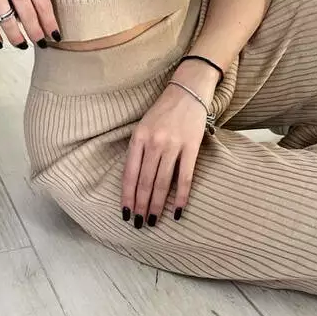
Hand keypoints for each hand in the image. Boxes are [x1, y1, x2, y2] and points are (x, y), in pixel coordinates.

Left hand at [121, 61, 218, 225]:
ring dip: (156, 205)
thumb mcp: (143, 127)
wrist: (187, 92)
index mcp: (138, 137)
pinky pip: (185, 177)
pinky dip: (180, 196)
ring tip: (152, 220)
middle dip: (140, 205)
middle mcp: (154, 142)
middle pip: (145, 181)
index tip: (125, 213)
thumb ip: (137, 150)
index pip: (129, 173)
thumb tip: (132, 182)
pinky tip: (176, 211)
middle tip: (138, 223)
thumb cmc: (163, 112)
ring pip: (162, 182)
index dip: (127, 196)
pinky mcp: (191, 147)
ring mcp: (173, 145)